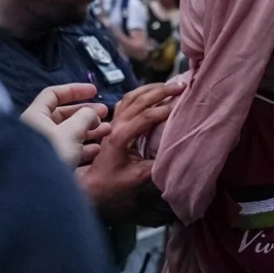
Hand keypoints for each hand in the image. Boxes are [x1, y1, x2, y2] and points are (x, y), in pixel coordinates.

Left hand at [21, 83, 110, 167]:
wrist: (37, 192)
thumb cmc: (52, 154)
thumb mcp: (72, 130)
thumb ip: (85, 116)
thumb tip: (92, 113)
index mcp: (35, 115)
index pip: (53, 94)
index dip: (75, 90)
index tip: (94, 92)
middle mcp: (36, 129)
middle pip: (63, 115)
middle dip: (86, 113)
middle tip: (105, 113)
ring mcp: (43, 148)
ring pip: (68, 133)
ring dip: (89, 130)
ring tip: (107, 131)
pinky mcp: (49, 163)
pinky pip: (68, 149)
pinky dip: (83, 147)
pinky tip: (97, 150)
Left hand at [78, 82, 184, 221]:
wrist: (91, 187)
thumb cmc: (111, 185)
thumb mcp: (137, 179)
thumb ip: (157, 166)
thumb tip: (176, 153)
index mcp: (121, 136)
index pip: (146, 117)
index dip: (165, 110)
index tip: (182, 105)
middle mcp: (116, 125)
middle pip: (139, 100)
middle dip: (162, 91)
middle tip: (181, 86)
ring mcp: (113, 122)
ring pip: (132, 96)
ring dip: (151, 89)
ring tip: (170, 85)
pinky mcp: (113, 123)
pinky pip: (127, 101)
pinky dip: (141, 93)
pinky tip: (152, 93)